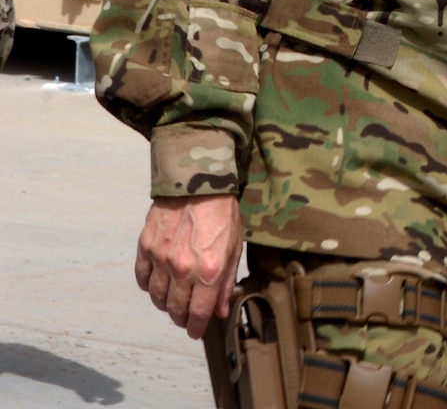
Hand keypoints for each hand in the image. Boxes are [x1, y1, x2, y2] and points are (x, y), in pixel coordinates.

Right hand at [135, 194, 241, 338]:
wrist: (198, 185)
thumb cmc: (222, 215)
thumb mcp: (234, 248)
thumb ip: (226, 282)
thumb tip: (221, 311)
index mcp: (209, 270)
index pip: (198, 312)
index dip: (196, 327)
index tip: (195, 332)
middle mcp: (183, 268)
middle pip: (175, 309)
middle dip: (181, 318)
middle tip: (185, 318)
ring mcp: (161, 259)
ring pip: (156, 297)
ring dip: (165, 304)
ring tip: (174, 300)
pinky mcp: (146, 248)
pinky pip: (142, 279)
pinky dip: (148, 286)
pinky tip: (158, 283)